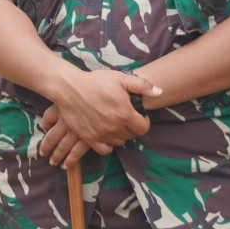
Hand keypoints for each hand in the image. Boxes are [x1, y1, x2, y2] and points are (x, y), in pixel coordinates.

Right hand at [39, 69, 161, 166]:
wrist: (69, 88)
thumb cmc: (95, 82)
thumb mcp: (121, 78)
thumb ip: (142, 86)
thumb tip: (160, 92)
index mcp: (125, 114)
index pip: (143, 128)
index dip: (144, 122)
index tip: (138, 116)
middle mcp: (115, 127)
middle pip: (132, 136)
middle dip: (132, 128)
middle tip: (126, 119)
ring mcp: (102, 134)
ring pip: (119, 142)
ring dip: (121, 136)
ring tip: (115, 125)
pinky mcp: (89, 138)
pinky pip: (104, 150)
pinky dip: (108, 145)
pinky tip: (106, 136)